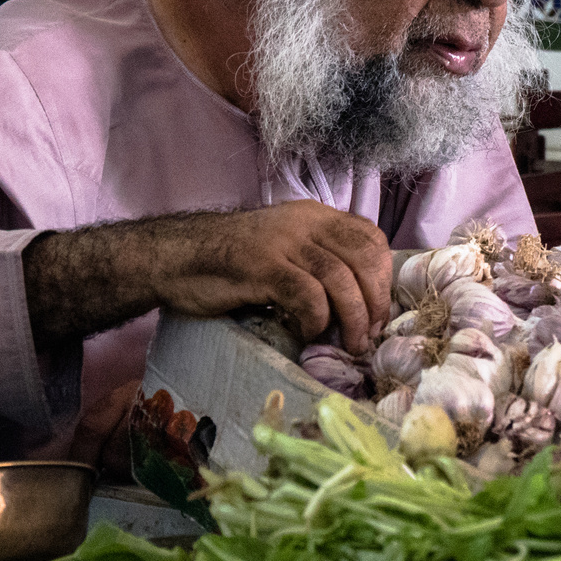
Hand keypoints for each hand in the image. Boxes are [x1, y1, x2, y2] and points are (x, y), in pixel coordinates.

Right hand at [160, 201, 390, 352]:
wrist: (177, 257)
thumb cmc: (233, 261)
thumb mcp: (285, 248)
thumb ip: (319, 261)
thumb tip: (361, 302)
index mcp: (315, 216)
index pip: (371, 237)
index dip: (383, 276)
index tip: (379, 309)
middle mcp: (305, 223)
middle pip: (363, 258)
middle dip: (374, 302)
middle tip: (369, 334)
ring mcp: (283, 243)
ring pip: (340, 279)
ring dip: (352, 318)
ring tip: (348, 344)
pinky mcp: (262, 267)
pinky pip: (307, 295)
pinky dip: (316, 320)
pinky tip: (306, 333)